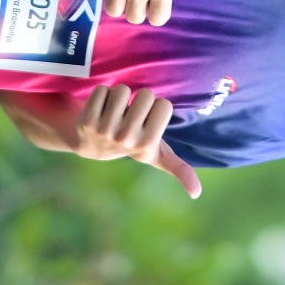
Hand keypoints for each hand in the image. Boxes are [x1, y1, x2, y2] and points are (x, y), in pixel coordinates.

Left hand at [72, 83, 202, 197]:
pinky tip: (100, 109)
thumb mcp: (156, 157)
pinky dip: (102, 95)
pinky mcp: (87, 120)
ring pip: (122, 90)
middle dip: (139, 99)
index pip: (164, 104)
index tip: (147, 121)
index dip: (157, 108)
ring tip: (115, 111)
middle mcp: (127, 139)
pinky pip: (102, 90)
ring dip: (119, 96)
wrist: (91, 145)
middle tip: (130, 114)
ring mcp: (105, 130)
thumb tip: (197, 194)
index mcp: (147, 145)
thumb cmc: (132, 144)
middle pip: (146, 94)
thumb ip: (179, 170)